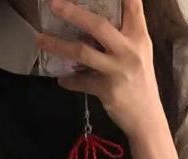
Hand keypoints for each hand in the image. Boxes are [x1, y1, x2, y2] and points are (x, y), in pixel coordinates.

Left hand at [35, 0, 165, 140]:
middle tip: (53, 4)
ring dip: (58, 45)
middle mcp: (129, 50)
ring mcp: (117, 70)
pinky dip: (69, 80)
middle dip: (73, 13)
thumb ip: (125, 36)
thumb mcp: (140, 54)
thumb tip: (96, 23)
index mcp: (140, 37)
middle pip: (98, 25)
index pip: (133, 6)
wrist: (147, 119)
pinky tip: (61, 79)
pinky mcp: (107, 90)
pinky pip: (81, 82)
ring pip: (82, 52)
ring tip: (40, 40)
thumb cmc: (141, 83)